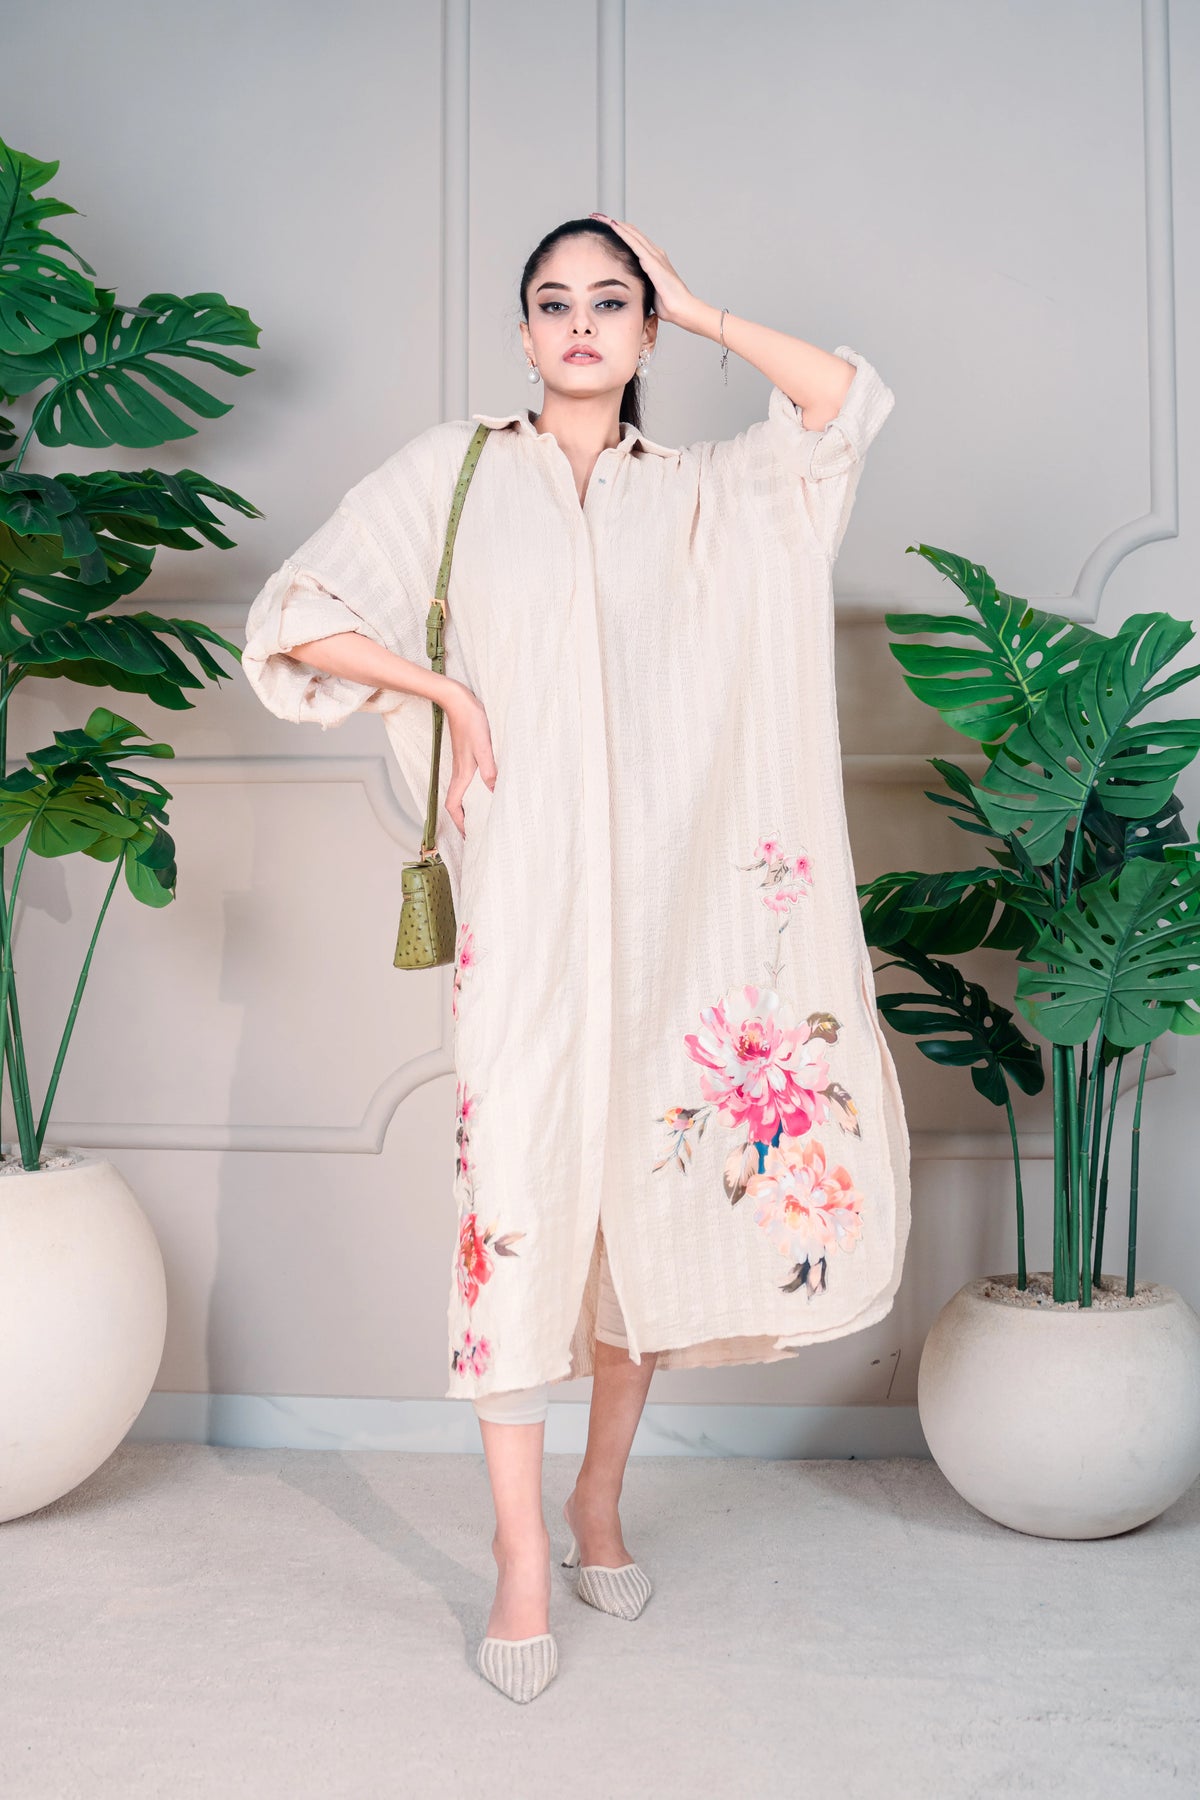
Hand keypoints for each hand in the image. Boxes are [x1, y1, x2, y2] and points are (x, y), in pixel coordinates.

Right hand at [443, 684, 496, 838]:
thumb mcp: (484, 746)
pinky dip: (473, 791)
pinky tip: (486, 788)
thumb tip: (494, 791)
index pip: (454, 806)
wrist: (457, 700)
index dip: (460, 823)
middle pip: (457, 803)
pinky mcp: (466, 755)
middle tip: (478, 830)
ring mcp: (462, 764)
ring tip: (482, 815)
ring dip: (469, 806)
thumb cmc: (471, 721)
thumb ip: (489, 769)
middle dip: (465, 819)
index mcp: (462, 773)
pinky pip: (467, 780)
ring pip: (462, 792)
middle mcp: (460, 772)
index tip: (469, 835)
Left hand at [588, 213, 699, 328]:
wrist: (681, 309)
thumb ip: (640, 283)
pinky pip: (635, 243)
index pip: (633, 239)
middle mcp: (654, 253)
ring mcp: (654, 255)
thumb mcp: (648, 290)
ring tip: (598, 216)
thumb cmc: (667, 304)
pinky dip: (623, 233)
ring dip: (614, 223)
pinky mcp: (652, 261)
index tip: (601, 226)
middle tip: (595, 215)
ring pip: (631, 233)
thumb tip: (629, 288)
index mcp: (653, 259)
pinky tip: (613, 225)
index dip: (618, 231)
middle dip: (611, 222)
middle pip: (631, 231)